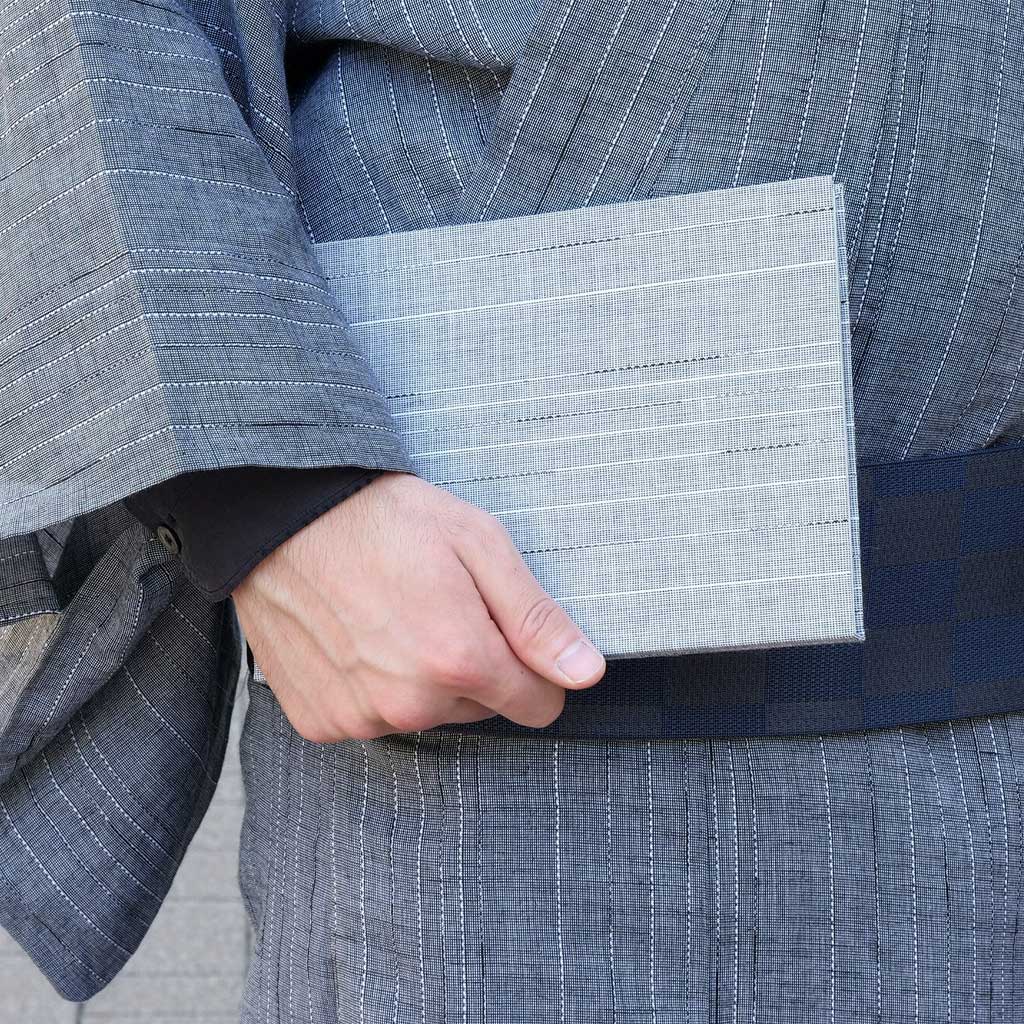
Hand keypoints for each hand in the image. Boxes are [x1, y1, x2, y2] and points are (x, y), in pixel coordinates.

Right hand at [231, 471, 605, 741]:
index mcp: (460, 659)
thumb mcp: (477, 543)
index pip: (539, 705)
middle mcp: (411, 703)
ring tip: (391, 615)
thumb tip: (585, 673)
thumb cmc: (383, 517)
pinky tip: (356, 638)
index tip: (504, 629)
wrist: (281, 515)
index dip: (532, 667)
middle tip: (437, 605)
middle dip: (473, 666)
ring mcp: (360, 718)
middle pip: (483, 709)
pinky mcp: (320, 722)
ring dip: (422, 679)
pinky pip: (375, 719)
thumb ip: (536, 617)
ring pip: (428, 715)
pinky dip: (374, 688)